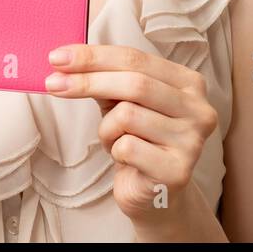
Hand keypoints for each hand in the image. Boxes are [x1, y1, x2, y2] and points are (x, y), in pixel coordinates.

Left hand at [44, 44, 218, 228]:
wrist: (154, 195)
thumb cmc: (138, 141)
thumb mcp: (122, 101)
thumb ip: (105, 78)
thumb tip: (65, 60)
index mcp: (189, 83)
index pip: (136, 58)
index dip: (94, 56)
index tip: (57, 57)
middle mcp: (199, 109)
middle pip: (135, 83)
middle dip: (88, 81)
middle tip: (53, 84)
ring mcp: (192, 141)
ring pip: (127, 115)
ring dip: (106, 128)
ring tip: (113, 140)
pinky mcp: (178, 171)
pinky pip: (127, 147)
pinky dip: (114, 150)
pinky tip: (125, 159)